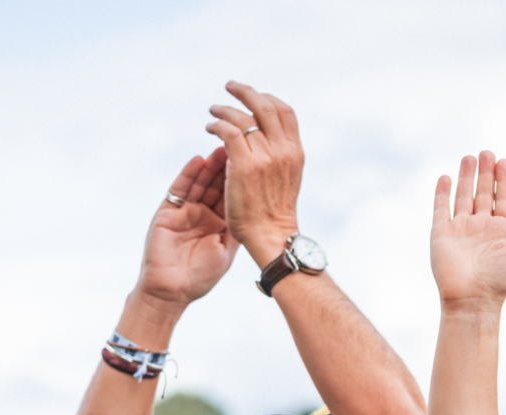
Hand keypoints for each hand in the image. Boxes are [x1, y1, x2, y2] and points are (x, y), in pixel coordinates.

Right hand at [128, 147, 239, 313]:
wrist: (172, 291)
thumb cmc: (200, 277)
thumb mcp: (227, 250)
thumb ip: (237, 228)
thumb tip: (259, 207)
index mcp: (218, 225)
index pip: (231, 196)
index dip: (241, 179)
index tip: (253, 162)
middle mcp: (202, 215)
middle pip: (216, 184)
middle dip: (227, 166)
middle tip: (238, 147)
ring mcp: (184, 212)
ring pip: (199, 182)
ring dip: (210, 166)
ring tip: (221, 148)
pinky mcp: (167, 212)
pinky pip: (179, 189)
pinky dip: (188, 174)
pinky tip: (198, 160)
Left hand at [206, 82, 305, 264]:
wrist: (271, 236)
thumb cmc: (275, 214)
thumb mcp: (287, 178)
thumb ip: (279, 156)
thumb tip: (263, 139)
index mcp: (295, 151)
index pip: (284, 111)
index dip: (267, 98)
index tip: (253, 97)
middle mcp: (282, 149)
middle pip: (265, 105)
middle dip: (245, 92)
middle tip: (230, 87)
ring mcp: (264, 155)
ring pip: (242, 116)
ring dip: (225, 109)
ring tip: (213, 110)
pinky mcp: (243, 164)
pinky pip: (227, 131)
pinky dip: (216, 124)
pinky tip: (209, 128)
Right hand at [431, 152, 505, 308]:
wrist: (471, 299)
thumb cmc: (500, 280)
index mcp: (502, 230)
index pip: (504, 197)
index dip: (504, 179)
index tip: (504, 161)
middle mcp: (481, 227)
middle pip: (484, 193)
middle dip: (485, 173)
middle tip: (486, 152)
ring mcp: (460, 229)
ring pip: (463, 196)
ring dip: (466, 177)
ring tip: (469, 157)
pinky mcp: (441, 233)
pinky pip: (441, 209)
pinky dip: (442, 193)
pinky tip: (446, 177)